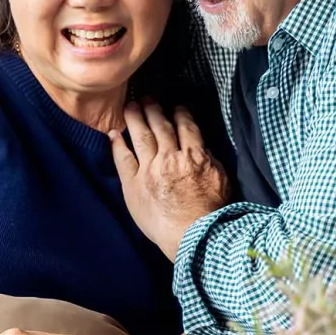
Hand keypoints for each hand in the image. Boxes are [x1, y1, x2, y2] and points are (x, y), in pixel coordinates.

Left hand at [110, 102, 230, 260]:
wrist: (191, 236)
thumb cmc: (210, 213)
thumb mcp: (222, 181)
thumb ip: (211, 161)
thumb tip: (202, 149)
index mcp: (193, 156)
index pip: (186, 126)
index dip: (180, 113)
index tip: (176, 106)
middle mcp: (169, 158)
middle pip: (160, 126)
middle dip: (154, 109)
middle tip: (148, 98)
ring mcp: (149, 170)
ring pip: (140, 136)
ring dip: (135, 118)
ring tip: (131, 106)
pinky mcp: (133, 185)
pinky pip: (122, 159)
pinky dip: (117, 144)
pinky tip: (113, 134)